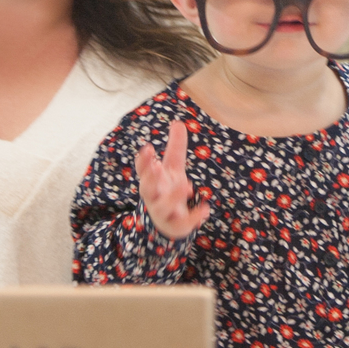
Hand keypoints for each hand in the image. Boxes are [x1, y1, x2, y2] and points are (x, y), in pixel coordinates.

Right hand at [135, 118, 209, 243]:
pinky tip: (206, 209)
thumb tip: (178, 122)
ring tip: (187, 186)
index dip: (143, 161)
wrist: (168, 222)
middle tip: (157, 166)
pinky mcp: (176, 225)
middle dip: (150, 178)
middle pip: (147, 188)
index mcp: (151, 181)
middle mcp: (154, 196)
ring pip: (163, 207)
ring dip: (173, 197)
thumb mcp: (173, 168)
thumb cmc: (167, 189)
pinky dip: (193, 217)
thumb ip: (175, 148)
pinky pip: (182, 223)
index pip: (143, 170)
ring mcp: (163, 212)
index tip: (148, 148)